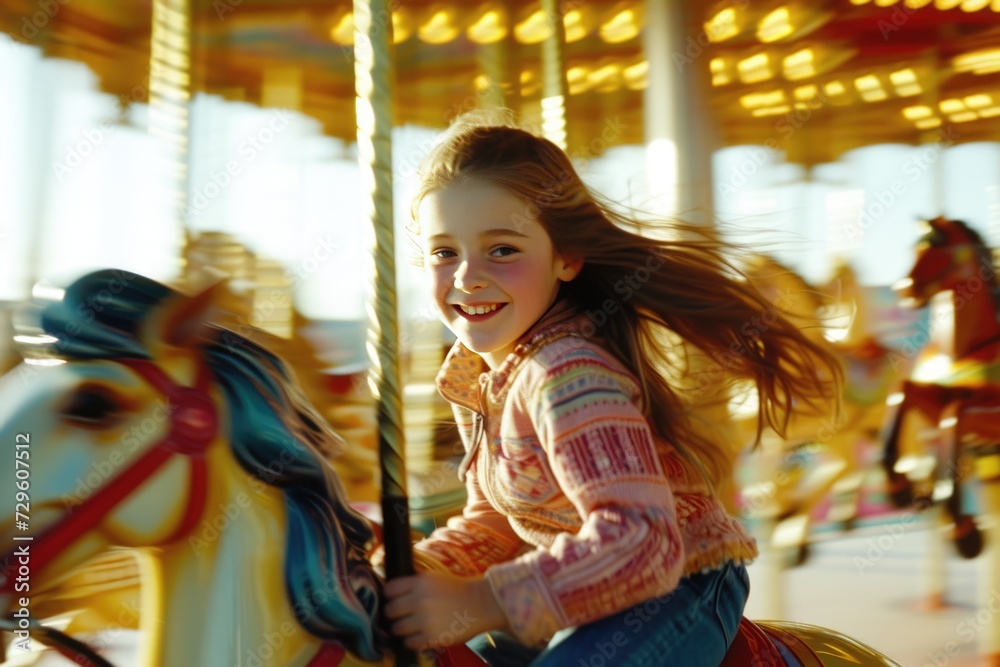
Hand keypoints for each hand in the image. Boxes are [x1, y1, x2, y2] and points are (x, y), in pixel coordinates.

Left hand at [383, 571, 508, 650]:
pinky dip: (412, 640)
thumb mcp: (434, 578)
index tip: (393, 599)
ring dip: (401, 629)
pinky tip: (419, 635)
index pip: (389, 589)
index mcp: (420, 582)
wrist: (481, 604)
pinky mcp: (432, 637)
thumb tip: (392, 587)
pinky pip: (409, 642)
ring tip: (409, 627)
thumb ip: (413, 582)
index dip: (390, 595)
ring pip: (397, 628)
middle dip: (393, 613)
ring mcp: (425, 620)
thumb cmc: (457, 590)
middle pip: (390, 610)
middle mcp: (420, 600)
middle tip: (399, 615)